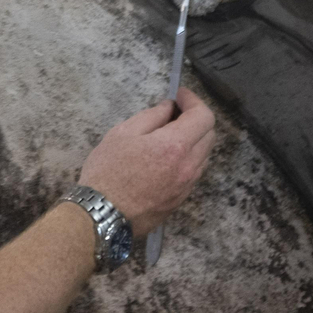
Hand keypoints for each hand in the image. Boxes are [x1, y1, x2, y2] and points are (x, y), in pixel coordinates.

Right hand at [77, 87, 217, 236]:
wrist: (103, 216)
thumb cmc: (108, 171)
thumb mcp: (122, 133)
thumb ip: (151, 117)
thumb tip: (169, 109)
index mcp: (175, 146)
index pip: (204, 116)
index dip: (194, 101)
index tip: (180, 95)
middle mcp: (188, 166)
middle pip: (209, 135)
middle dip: (196, 118)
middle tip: (173, 113)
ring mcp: (187, 185)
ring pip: (204, 154)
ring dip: (194, 139)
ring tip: (169, 135)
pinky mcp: (181, 199)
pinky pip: (194, 171)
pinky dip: (188, 157)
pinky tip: (167, 157)